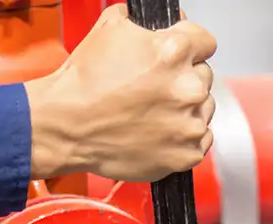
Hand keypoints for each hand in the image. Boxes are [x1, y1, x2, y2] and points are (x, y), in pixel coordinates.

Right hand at [25, 4, 216, 181]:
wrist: (66, 127)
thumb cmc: (84, 84)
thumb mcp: (109, 29)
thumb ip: (145, 21)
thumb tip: (168, 22)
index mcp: (174, 52)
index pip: (206, 42)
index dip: (190, 48)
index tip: (180, 58)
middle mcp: (188, 88)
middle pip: (204, 76)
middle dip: (183, 79)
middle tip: (155, 89)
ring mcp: (189, 124)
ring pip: (204, 109)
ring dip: (186, 109)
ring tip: (154, 112)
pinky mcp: (186, 154)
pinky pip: (199, 141)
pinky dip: (183, 139)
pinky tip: (159, 133)